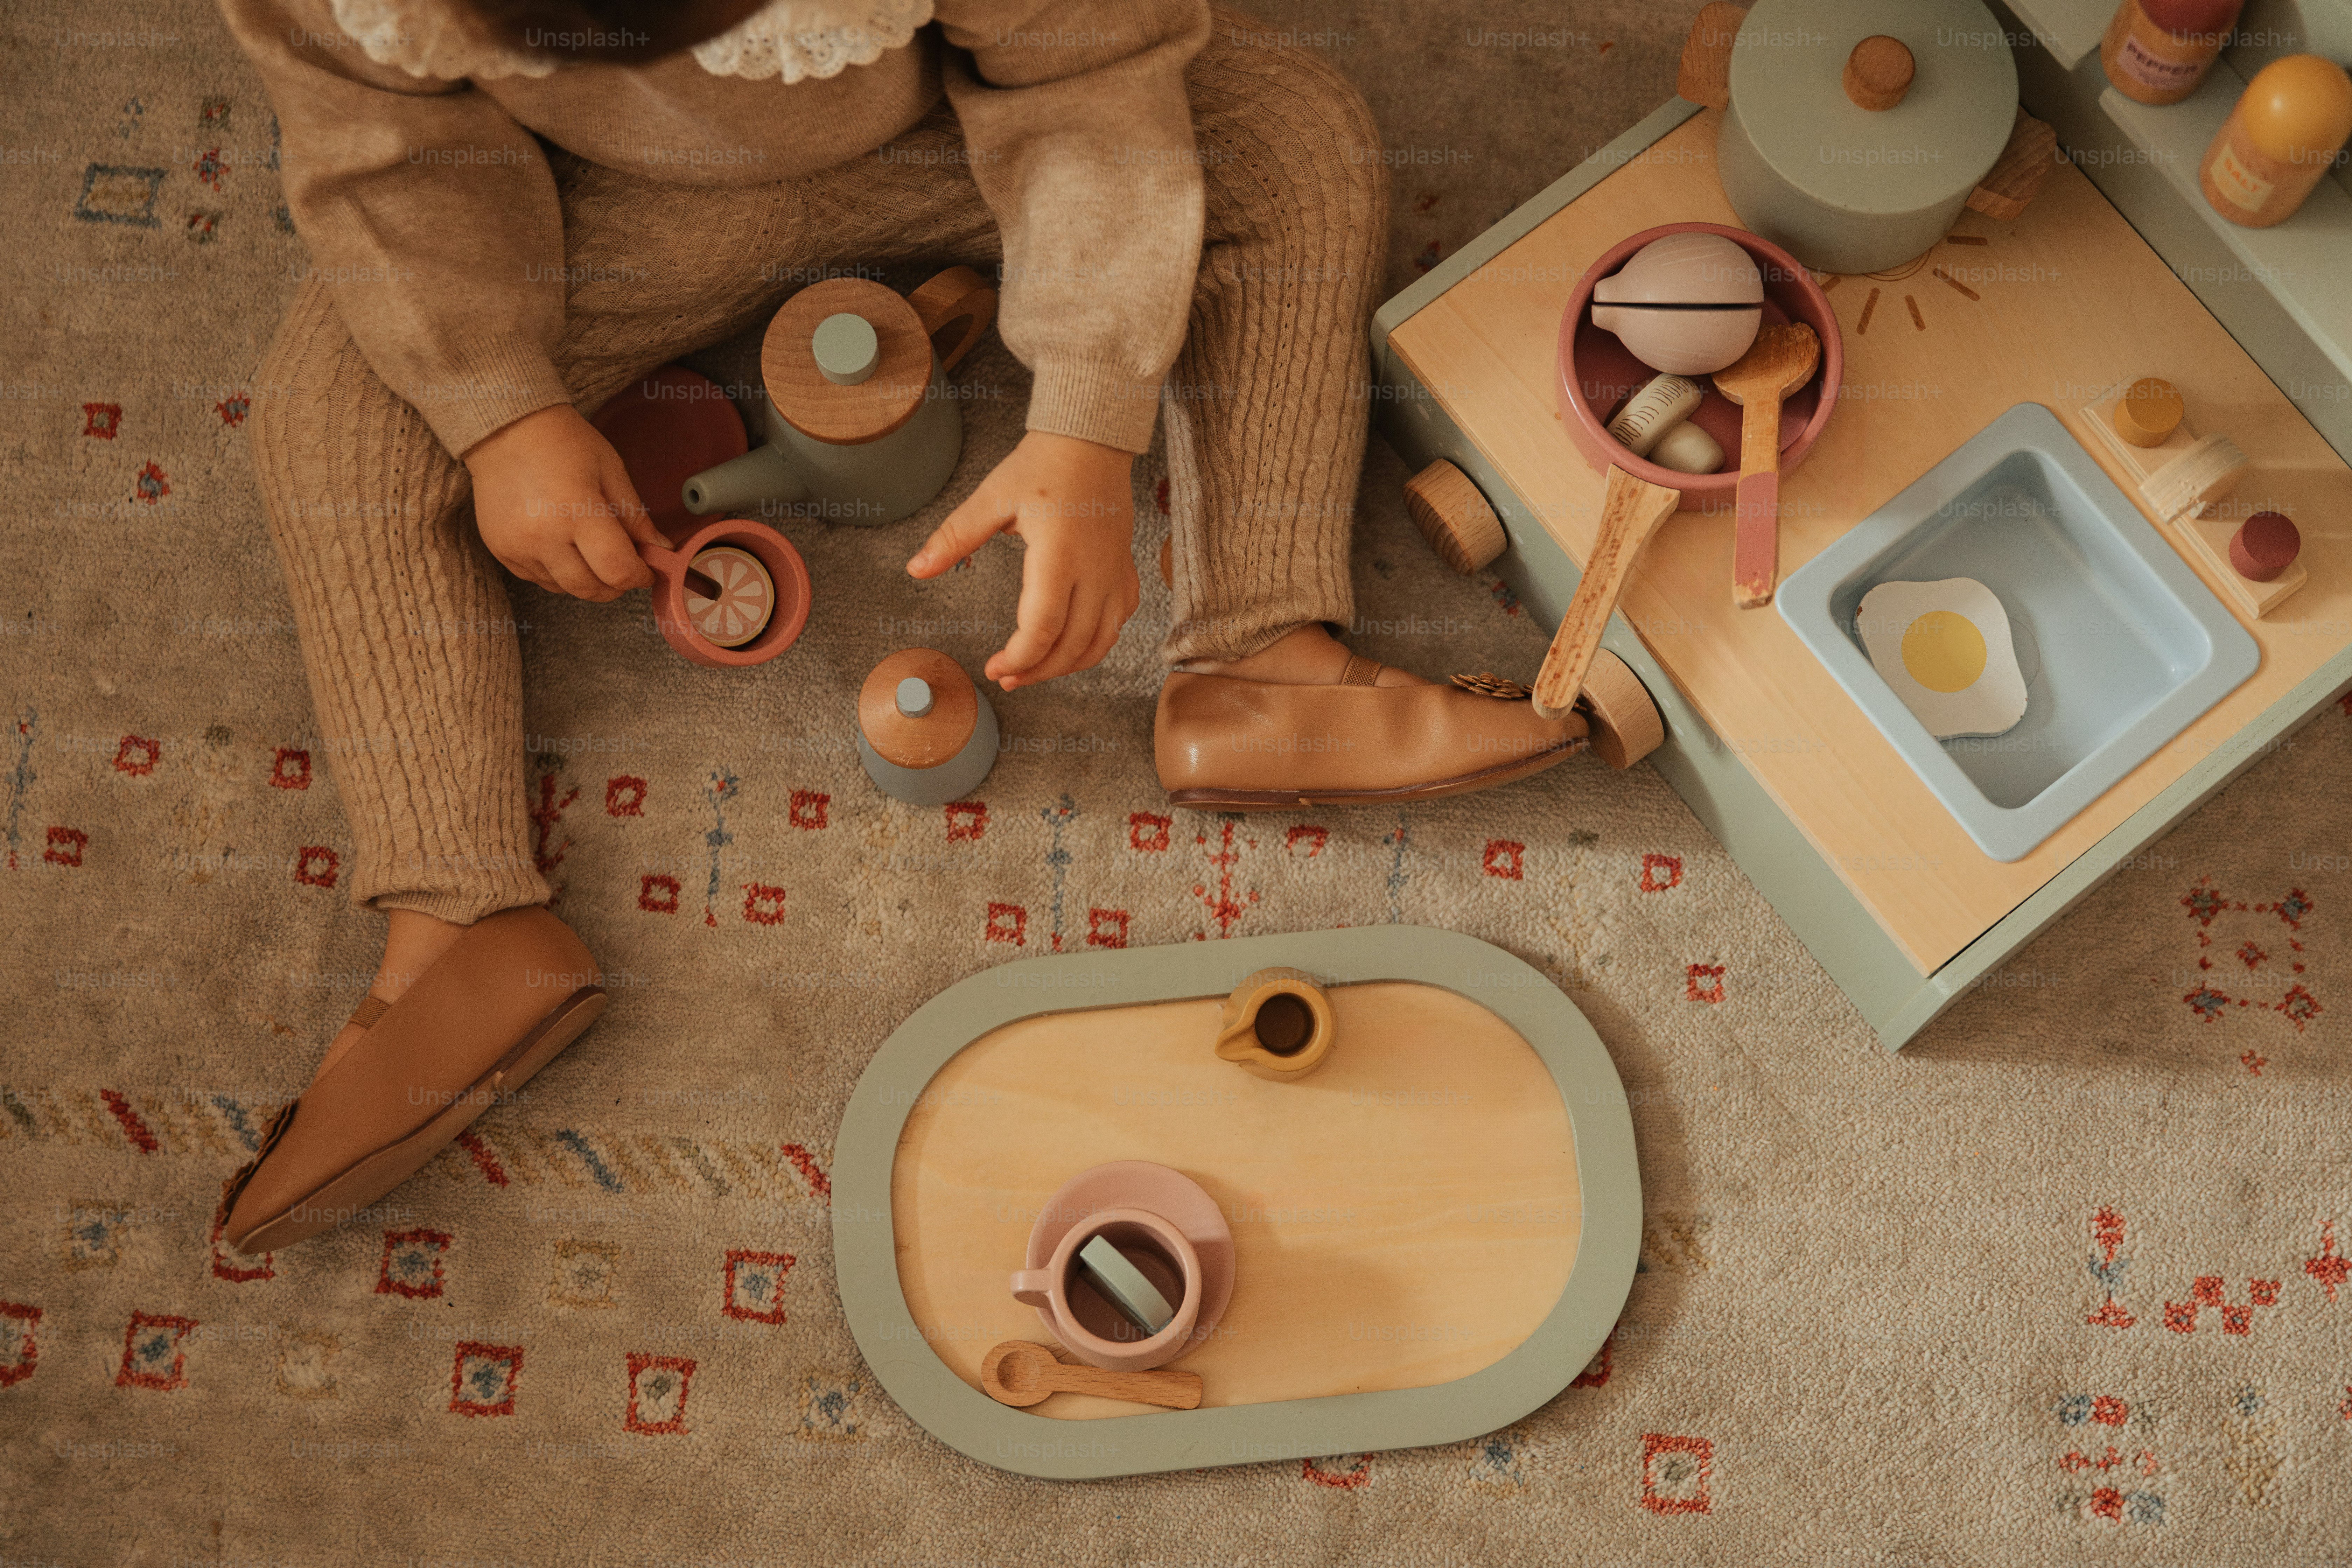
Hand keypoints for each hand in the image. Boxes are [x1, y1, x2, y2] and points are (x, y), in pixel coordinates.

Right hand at [463, 404, 660, 600]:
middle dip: (615, 585)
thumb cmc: (562, 442)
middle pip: (591, 589)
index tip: (646, 570)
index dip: (638, 576)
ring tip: (590, 549)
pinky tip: (562, 546)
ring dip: (586, 579)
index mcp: (577, 511)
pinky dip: (558, 573)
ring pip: (565, 588)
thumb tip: (660, 549)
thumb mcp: (610, 470)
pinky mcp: (500, 551)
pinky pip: (539, 580)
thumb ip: (635, 516)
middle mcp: (543, 536)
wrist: (504, 428)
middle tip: (623, 565)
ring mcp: (517, 547)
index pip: (617, 569)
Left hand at [907, 432, 1138, 690]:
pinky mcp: (1125, 568)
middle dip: (1037, 671)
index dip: (1018, 658)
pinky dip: (1097, 642)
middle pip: (1072, 645)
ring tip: (1035, 670)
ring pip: (1101, 641)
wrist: (1092, 440)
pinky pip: (1120, 620)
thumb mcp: (992, 499)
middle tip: (1006, 677)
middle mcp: (1093, 570)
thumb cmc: (1044, 464)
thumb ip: (954, 538)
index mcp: (1058, 555)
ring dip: (1068, 665)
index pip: (1042, 628)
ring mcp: (1114, 572)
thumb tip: (916, 569)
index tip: (994, 667)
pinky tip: (1074, 645)